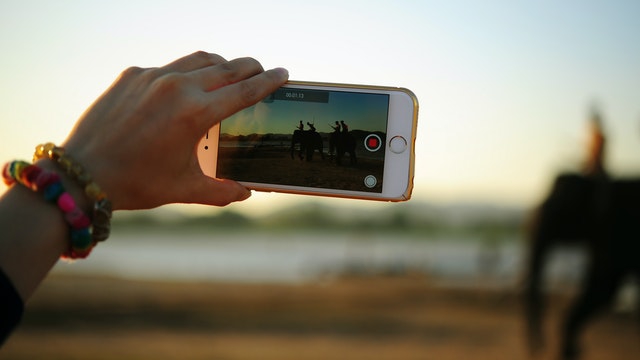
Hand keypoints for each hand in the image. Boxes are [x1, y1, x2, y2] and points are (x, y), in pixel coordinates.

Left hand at [62, 52, 288, 209]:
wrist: (83, 173)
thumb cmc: (137, 183)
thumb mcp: (185, 189)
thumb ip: (222, 191)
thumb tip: (246, 192)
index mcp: (195, 113)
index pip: (245, 90)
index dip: (269, 81)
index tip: (284, 73)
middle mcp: (176, 87)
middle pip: (227, 67)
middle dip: (250, 67)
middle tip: (261, 71)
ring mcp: (152, 76)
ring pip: (199, 59)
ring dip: (221, 64)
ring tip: (229, 72)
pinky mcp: (132, 74)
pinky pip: (169, 67)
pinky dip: (186, 73)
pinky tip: (185, 87)